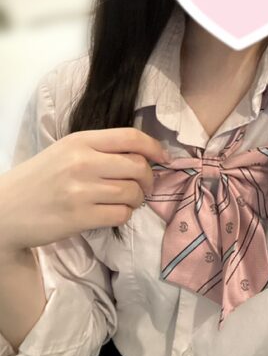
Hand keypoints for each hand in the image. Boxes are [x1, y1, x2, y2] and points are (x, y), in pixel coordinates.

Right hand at [0, 128, 170, 252]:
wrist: (5, 210)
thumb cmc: (40, 178)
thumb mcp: (67, 151)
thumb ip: (100, 149)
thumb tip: (143, 154)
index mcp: (81, 140)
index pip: (131, 138)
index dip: (154, 148)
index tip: (163, 158)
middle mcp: (83, 162)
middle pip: (138, 166)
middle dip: (148, 179)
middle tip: (144, 186)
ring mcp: (81, 190)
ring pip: (132, 192)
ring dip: (136, 200)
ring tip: (124, 201)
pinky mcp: (79, 217)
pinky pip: (120, 215)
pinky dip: (123, 216)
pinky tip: (112, 213)